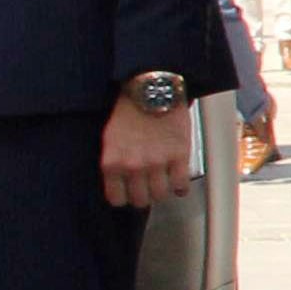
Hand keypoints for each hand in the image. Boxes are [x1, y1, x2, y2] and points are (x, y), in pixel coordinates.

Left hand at [99, 90, 194, 209]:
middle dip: (144, 196)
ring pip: (161, 195)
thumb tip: (120, 181)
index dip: (124, 197)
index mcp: (112, 163)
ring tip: (163, 183)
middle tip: (147, 188)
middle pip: (140, 200)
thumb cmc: (130, 109)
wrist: (152, 89)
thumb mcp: (110, 138)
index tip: (129, 194)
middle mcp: (133, 167)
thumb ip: (114, 162)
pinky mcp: (179, 157)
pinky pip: (181, 185)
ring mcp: (157, 163)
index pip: (116, 199)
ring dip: (162, 191)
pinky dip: (180, 186)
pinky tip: (178, 181)